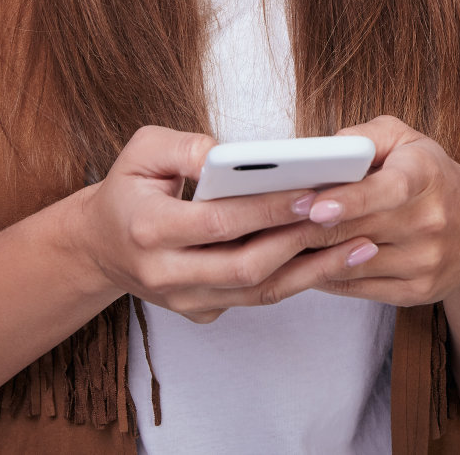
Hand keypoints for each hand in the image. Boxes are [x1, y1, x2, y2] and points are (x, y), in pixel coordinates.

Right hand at [67, 125, 379, 322]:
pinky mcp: (201, 312)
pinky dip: (297, 281)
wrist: (99, 245)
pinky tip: (334, 261)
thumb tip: (227, 154)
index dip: (267, 210)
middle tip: (344, 217)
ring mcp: (184, 300)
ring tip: (360, 245)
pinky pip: (256, 300)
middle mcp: (164, 274)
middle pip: (245, 267)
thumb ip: (184, 146)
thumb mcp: (142, 150)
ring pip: (258, 293)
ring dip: (313, 271)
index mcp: (149, 229)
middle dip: (299, 242)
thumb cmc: (129, 188)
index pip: (219, 222)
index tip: (310, 192)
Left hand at [273, 115, 459, 306]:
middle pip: (358, 230)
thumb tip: (324, 150)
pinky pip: (357, 287)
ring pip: (351, 263)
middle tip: (267, 222)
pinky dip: (325, 276)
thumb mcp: (409, 141)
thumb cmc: (433, 177)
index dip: (350, 199)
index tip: (314, 205)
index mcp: (427, 177)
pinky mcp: (415, 292)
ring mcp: (424, 262)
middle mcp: (431, 222)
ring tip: (274, 242)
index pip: (388, 190)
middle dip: (309, 228)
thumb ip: (365, 136)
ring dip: (309, 255)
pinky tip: (302, 262)